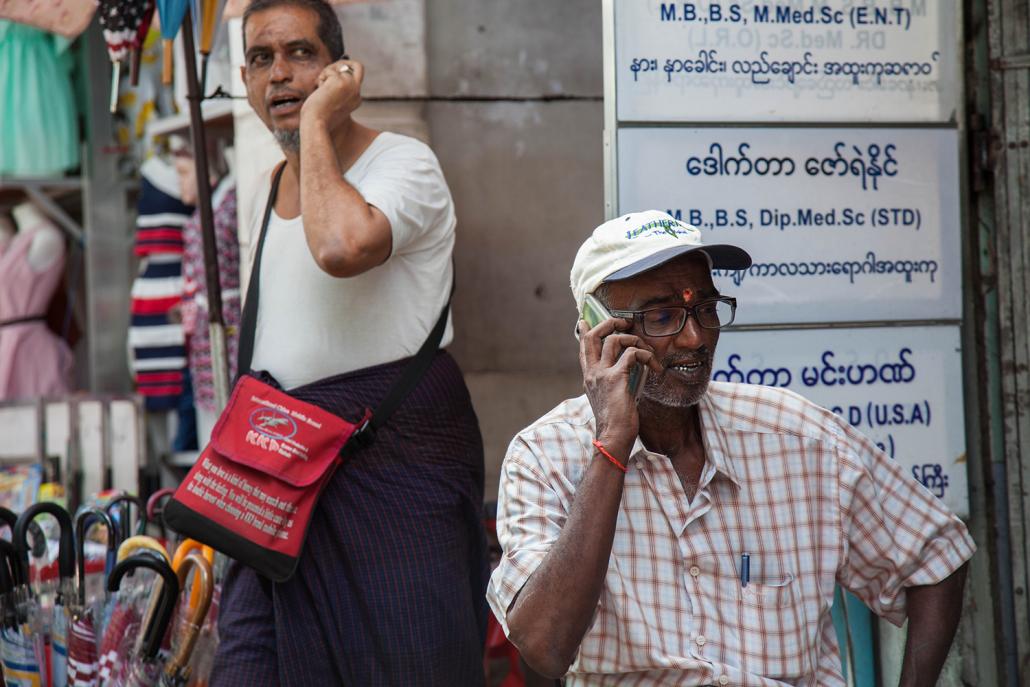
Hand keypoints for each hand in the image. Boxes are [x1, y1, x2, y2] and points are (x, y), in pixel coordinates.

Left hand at [301, 59, 363, 132]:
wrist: (317, 122)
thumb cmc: (320, 116)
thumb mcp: (333, 102)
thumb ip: (337, 89)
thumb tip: (332, 73)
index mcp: (356, 99)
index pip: (355, 78)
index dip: (341, 75)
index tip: (329, 81)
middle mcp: (357, 92)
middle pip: (358, 66)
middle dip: (343, 63)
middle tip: (329, 72)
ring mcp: (351, 85)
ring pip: (339, 66)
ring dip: (327, 73)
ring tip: (321, 87)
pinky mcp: (341, 81)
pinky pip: (329, 71)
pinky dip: (322, 78)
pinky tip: (320, 90)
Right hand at [577, 318, 659, 457]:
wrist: (613, 437)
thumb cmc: (615, 422)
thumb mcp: (609, 397)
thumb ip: (613, 381)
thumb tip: (628, 368)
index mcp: (589, 377)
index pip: (583, 348)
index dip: (585, 331)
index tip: (586, 321)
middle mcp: (592, 373)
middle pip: (592, 336)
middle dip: (608, 323)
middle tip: (624, 323)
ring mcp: (602, 374)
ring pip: (613, 340)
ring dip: (633, 339)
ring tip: (646, 350)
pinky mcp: (616, 378)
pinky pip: (632, 354)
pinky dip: (645, 355)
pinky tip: (655, 365)